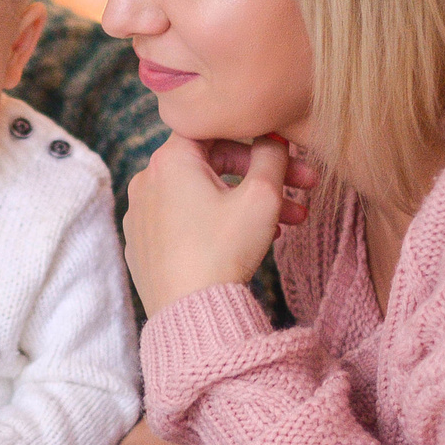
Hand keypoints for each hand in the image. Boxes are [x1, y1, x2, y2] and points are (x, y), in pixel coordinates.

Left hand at [121, 138, 322, 316]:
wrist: (190, 314)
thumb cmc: (223, 251)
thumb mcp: (262, 195)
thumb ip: (273, 155)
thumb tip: (273, 139)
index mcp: (169, 159)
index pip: (217, 130)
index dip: (259, 140)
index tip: (290, 158)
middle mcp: (146, 181)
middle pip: (213, 165)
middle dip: (262, 178)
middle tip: (304, 193)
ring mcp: (140, 215)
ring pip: (202, 195)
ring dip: (246, 204)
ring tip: (288, 225)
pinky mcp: (142, 245)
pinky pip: (184, 222)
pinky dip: (216, 224)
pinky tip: (247, 242)